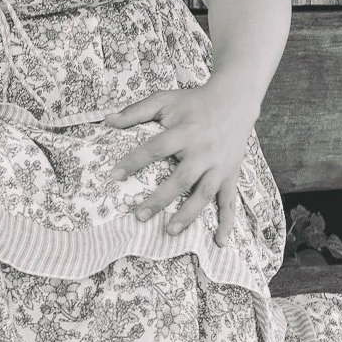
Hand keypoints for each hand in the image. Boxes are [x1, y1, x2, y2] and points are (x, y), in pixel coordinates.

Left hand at [105, 83, 256, 246]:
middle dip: (160, 199)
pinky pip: (230, 201)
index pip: (155, 149)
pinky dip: (226, 223)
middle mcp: (204, 152)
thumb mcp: (164, 100)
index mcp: (185, 132)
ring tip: (169, 231)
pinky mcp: (232, 174)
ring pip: (204, 194)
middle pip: (181, 179)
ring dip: (188, 215)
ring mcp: (220, 166)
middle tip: (139, 215)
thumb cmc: (194, 101)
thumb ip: (135, 111)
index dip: (134, 162)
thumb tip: (107, 120)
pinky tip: (219, 242)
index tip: (114, 176)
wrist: (235, 99)